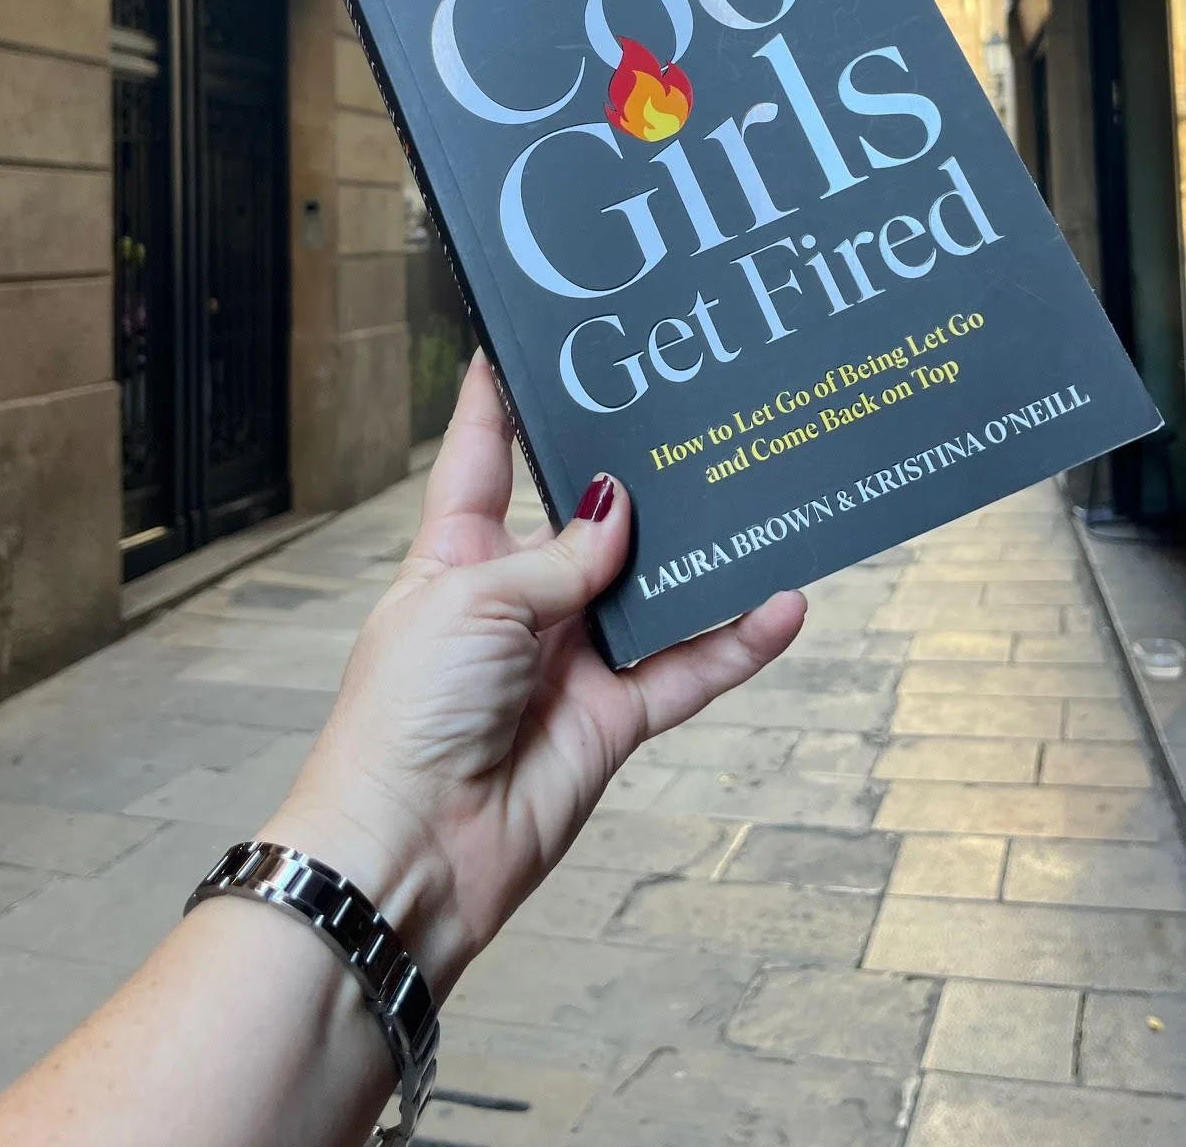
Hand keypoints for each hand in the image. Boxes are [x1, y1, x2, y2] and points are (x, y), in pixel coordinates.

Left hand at [263, 352, 806, 998]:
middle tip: (691, 407)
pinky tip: (781, 604)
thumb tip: (619, 511)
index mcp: (459, 551)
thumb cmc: (404, 714)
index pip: (484, 453)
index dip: (502, 396)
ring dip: (702, 553)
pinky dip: (736, 639)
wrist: (410, 850)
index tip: (531, 334)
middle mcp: (519, 595)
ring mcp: (570, 656)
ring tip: (758, 492)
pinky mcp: (613, 717)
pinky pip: (687, 667)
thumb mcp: (472, 600)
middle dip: (636, 471)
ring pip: (653, 587)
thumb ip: (557, 556)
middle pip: (591, 516)